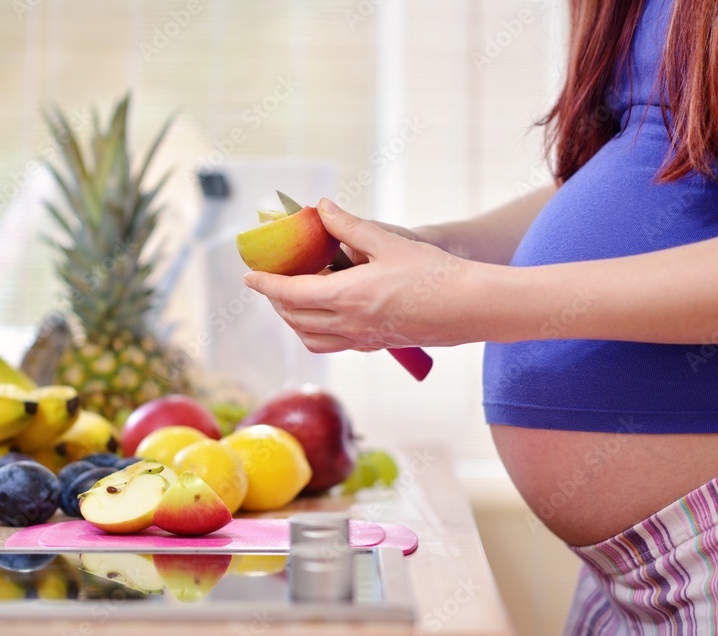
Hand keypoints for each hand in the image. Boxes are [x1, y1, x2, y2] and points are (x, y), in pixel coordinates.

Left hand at [244, 199, 474, 352]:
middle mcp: (348, 324)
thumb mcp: (387, 242)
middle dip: (275, 300)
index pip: (290, 293)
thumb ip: (349, 226)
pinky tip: (324, 314)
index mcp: (346, 297)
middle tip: (270, 282)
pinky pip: (332, 344)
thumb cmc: (432, 272)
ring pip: (310, 337)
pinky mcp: (376, 345)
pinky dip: (315, 331)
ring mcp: (362, 339)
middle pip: (294, 317)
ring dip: (293, 319)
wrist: (468, 308)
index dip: (265, 285)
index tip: (249, 277)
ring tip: (292, 300)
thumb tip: (320, 209)